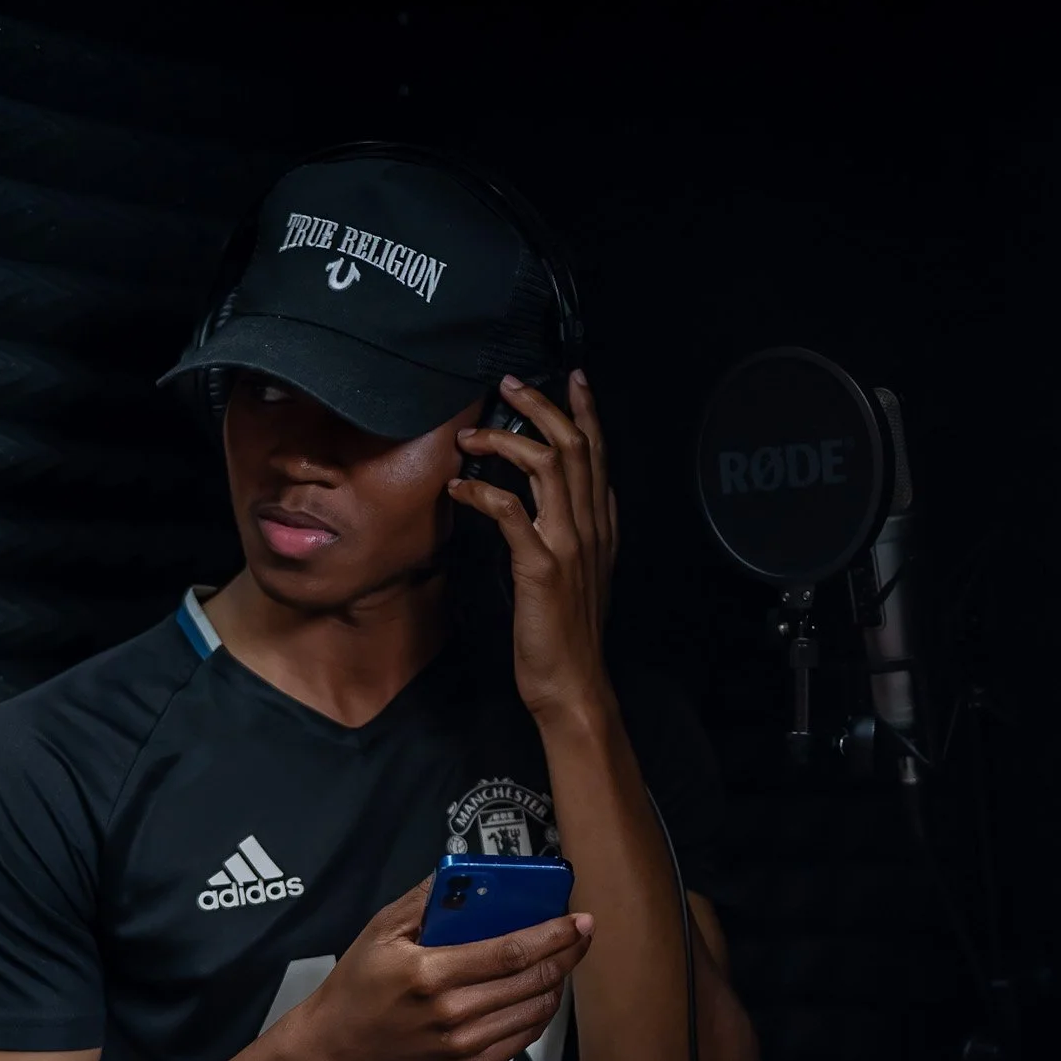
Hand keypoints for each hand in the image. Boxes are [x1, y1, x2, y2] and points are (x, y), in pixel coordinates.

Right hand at [274, 875, 594, 1060]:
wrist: (333, 1052)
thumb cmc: (355, 986)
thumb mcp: (381, 931)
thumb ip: (426, 899)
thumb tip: (467, 874)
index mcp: (431, 974)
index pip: (511, 952)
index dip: (554, 935)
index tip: (579, 919)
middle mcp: (452, 1014)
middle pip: (532, 981)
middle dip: (567, 955)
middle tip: (582, 934)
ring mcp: (462, 1048)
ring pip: (534, 1013)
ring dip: (556, 983)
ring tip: (560, 961)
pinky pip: (521, 1040)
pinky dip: (538, 1014)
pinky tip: (538, 993)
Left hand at [447, 369, 617, 721]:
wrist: (573, 682)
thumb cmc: (568, 631)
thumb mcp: (586, 572)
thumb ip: (583, 531)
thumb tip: (579, 497)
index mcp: (601, 526)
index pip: (598, 454)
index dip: (585, 411)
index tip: (572, 378)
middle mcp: (590, 527)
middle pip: (572, 446)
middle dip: (540, 407)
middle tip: (509, 384)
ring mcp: (567, 545)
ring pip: (546, 467)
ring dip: (505, 441)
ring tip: (470, 434)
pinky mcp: (540, 567)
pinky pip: (511, 512)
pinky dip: (482, 490)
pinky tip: (458, 486)